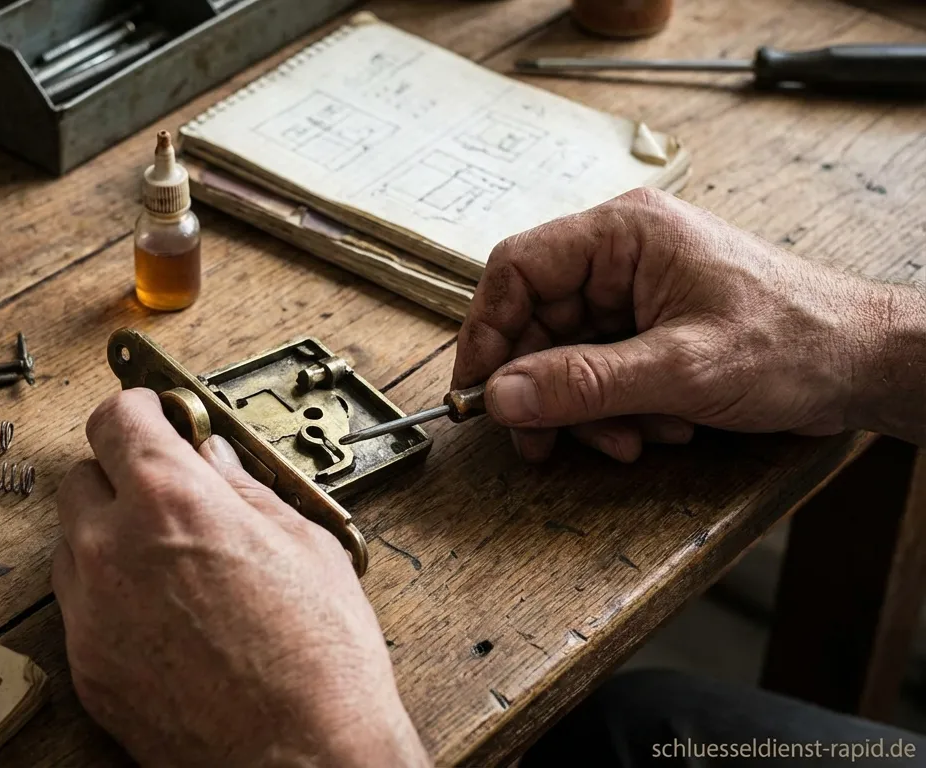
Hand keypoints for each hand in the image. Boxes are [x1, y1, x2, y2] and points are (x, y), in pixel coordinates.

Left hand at [53, 389, 428, 766]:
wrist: (302, 760)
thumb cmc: (319, 664)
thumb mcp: (304, 544)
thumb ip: (245, 489)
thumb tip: (217, 459)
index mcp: (168, 501)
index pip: (116, 418)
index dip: (141, 410)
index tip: (158, 417)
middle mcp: (112, 549)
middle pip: (82, 477)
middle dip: (122, 476)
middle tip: (170, 494)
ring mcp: (90, 613)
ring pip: (73, 545)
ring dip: (110, 539)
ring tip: (173, 565)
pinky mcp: (86, 668)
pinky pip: (81, 609)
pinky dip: (110, 600)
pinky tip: (165, 617)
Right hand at [453, 187, 925, 461]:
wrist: (867, 366)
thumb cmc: (798, 342)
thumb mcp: (682, 369)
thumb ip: (584, 383)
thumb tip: (503, 395)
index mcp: (624, 234)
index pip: (517, 269)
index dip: (487, 332)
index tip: (479, 391)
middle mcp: (621, 257)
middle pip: (536, 322)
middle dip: (547, 389)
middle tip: (545, 442)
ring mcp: (634, 294)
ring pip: (564, 357)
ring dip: (588, 409)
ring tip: (633, 437)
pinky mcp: (648, 330)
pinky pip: (598, 373)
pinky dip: (615, 410)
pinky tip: (657, 427)